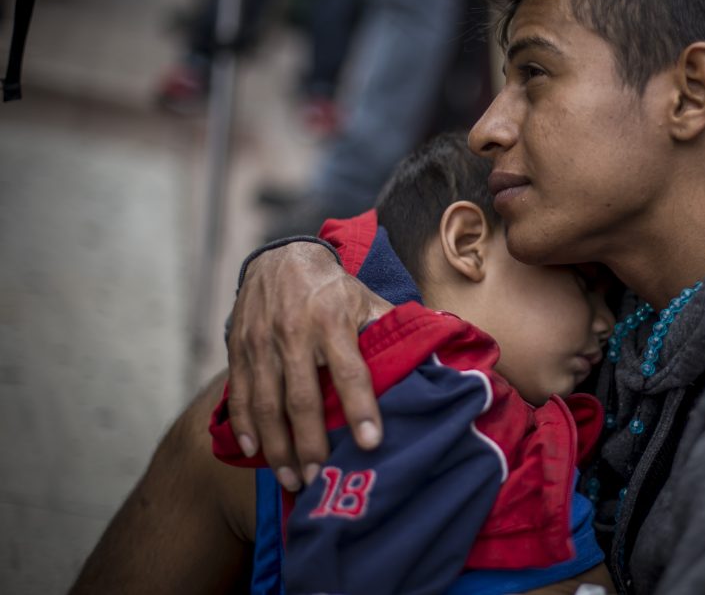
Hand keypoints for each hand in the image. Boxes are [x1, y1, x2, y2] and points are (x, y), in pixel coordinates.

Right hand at [226, 242, 391, 490]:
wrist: (280, 258)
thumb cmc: (333, 288)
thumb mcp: (366, 299)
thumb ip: (391, 328)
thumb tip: (434, 351)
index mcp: (333, 321)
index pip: (350, 371)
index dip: (361, 408)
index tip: (371, 443)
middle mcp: (295, 333)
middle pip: (302, 398)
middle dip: (311, 444)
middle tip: (320, 478)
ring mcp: (261, 343)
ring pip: (266, 404)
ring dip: (277, 447)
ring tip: (292, 480)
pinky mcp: (238, 349)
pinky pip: (239, 394)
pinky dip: (244, 427)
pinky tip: (254, 453)